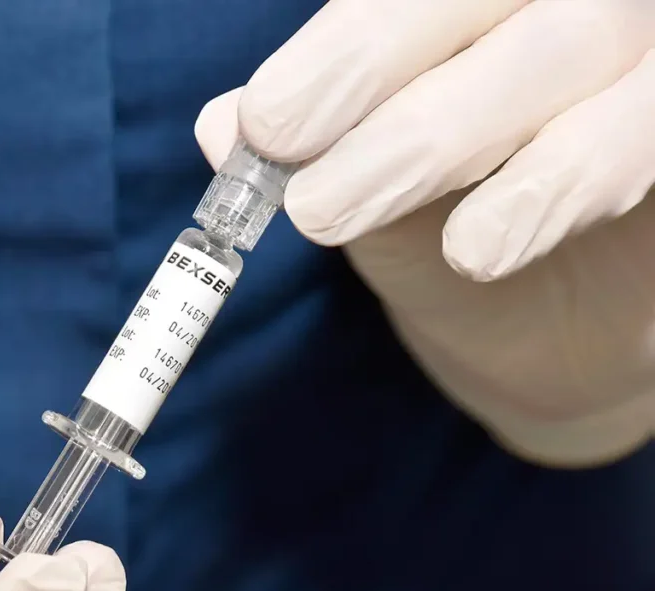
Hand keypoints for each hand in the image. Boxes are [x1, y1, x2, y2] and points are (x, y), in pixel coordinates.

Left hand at [195, 0, 654, 466]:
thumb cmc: (445, 221)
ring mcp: (638, 55)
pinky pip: (642, 129)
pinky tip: (478, 248)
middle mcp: (565, 1)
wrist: (553, 314)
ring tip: (335, 213)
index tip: (264, 122)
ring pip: (570, 42)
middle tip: (287, 148)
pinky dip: (554, 184)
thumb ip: (307, 145)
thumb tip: (223, 128)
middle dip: (373, 65)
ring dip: (438, 133)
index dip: (347, 41)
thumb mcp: (359, 180)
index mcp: (472, 2)